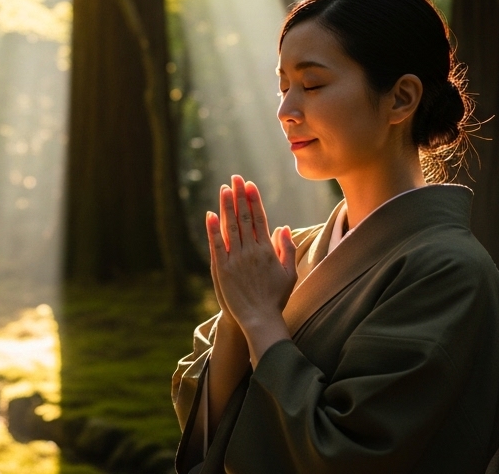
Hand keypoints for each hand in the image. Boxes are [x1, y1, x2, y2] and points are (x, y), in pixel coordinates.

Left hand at [207, 176, 297, 333]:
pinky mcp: (222, 268)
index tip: (250, 185)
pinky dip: (213, 229)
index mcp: (267, 250)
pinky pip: (216, 245)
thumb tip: (283, 227)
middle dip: (239, 196)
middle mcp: (251, 251)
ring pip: (230, 227)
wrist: (259, 319)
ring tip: (224, 189)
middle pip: (244, 218)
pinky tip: (210, 214)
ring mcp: (235, 259)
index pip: (259, 219)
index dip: (254, 200)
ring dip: (226, 206)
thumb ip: (287, 249)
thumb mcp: (289, 274)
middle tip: (235, 178)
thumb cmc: (275, 298)